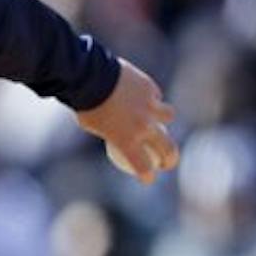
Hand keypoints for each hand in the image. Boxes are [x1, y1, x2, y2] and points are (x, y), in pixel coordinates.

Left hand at [73, 58, 179, 185]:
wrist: (88, 78)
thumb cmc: (84, 105)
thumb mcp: (92, 127)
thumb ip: (110, 133)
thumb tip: (115, 135)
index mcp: (127, 141)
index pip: (143, 167)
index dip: (148, 176)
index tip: (148, 178)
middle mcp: (143, 126)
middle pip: (168, 147)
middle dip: (171, 158)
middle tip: (167, 161)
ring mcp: (149, 106)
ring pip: (169, 115)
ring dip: (165, 118)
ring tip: (161, 118)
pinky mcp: (149, 88)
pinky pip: (156, 94)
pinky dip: (151, 97)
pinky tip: (145, 95)